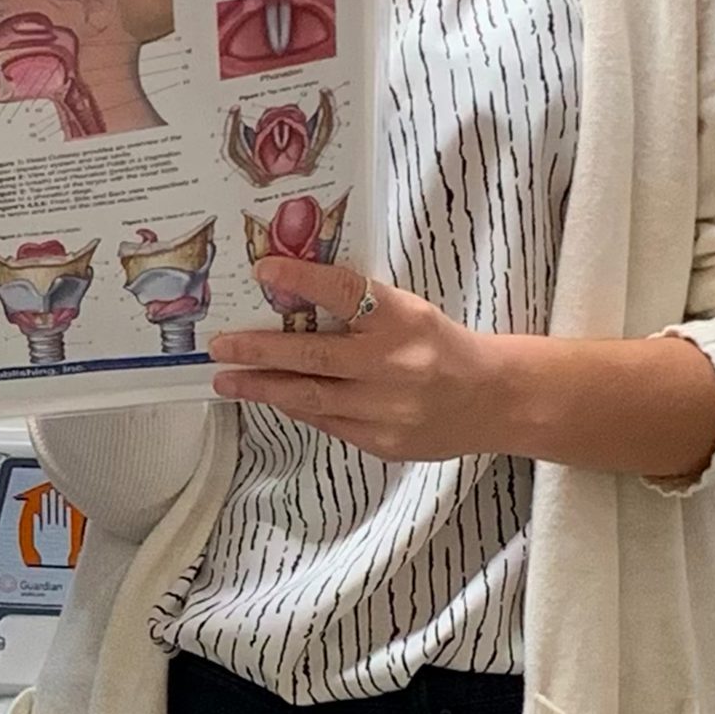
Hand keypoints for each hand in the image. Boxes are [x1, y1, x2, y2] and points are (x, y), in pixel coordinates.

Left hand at [209, 256, 504, 463]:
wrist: (495, 399)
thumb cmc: (440, 344)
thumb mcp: (407, 310)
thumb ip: (358, 304)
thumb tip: (288, 292)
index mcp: (403, 319)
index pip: (345, 292)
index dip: (301, 280)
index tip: (262, 269)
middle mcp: (394, 365)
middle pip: (315, 356)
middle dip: (259, 351)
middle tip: (219, 346)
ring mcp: (389, 410)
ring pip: (312, 398)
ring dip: (263, 388)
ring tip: (227, 380)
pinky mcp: (384, 444)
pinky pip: (328, 423)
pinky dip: (296, 408)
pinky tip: (272, 396)